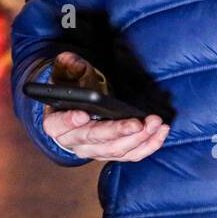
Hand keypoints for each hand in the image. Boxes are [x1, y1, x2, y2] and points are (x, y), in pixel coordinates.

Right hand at [41, 51, 169, 160]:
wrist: (76, 110)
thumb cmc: (72, 91)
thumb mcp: (66, 75)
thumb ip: (68, 66)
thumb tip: (74, 62)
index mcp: (56, 123)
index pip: (59, 125)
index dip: (69, 121)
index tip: (83, 115)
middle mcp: (74, 142)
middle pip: (95, 140)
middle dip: (118, 131)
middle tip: (137, 122)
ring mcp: (94, 150)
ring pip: (116, 150)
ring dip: (138, 138)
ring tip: (154, 123)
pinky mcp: (112, 153)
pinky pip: (131, 155)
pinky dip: (148, 145)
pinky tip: (160, 132)